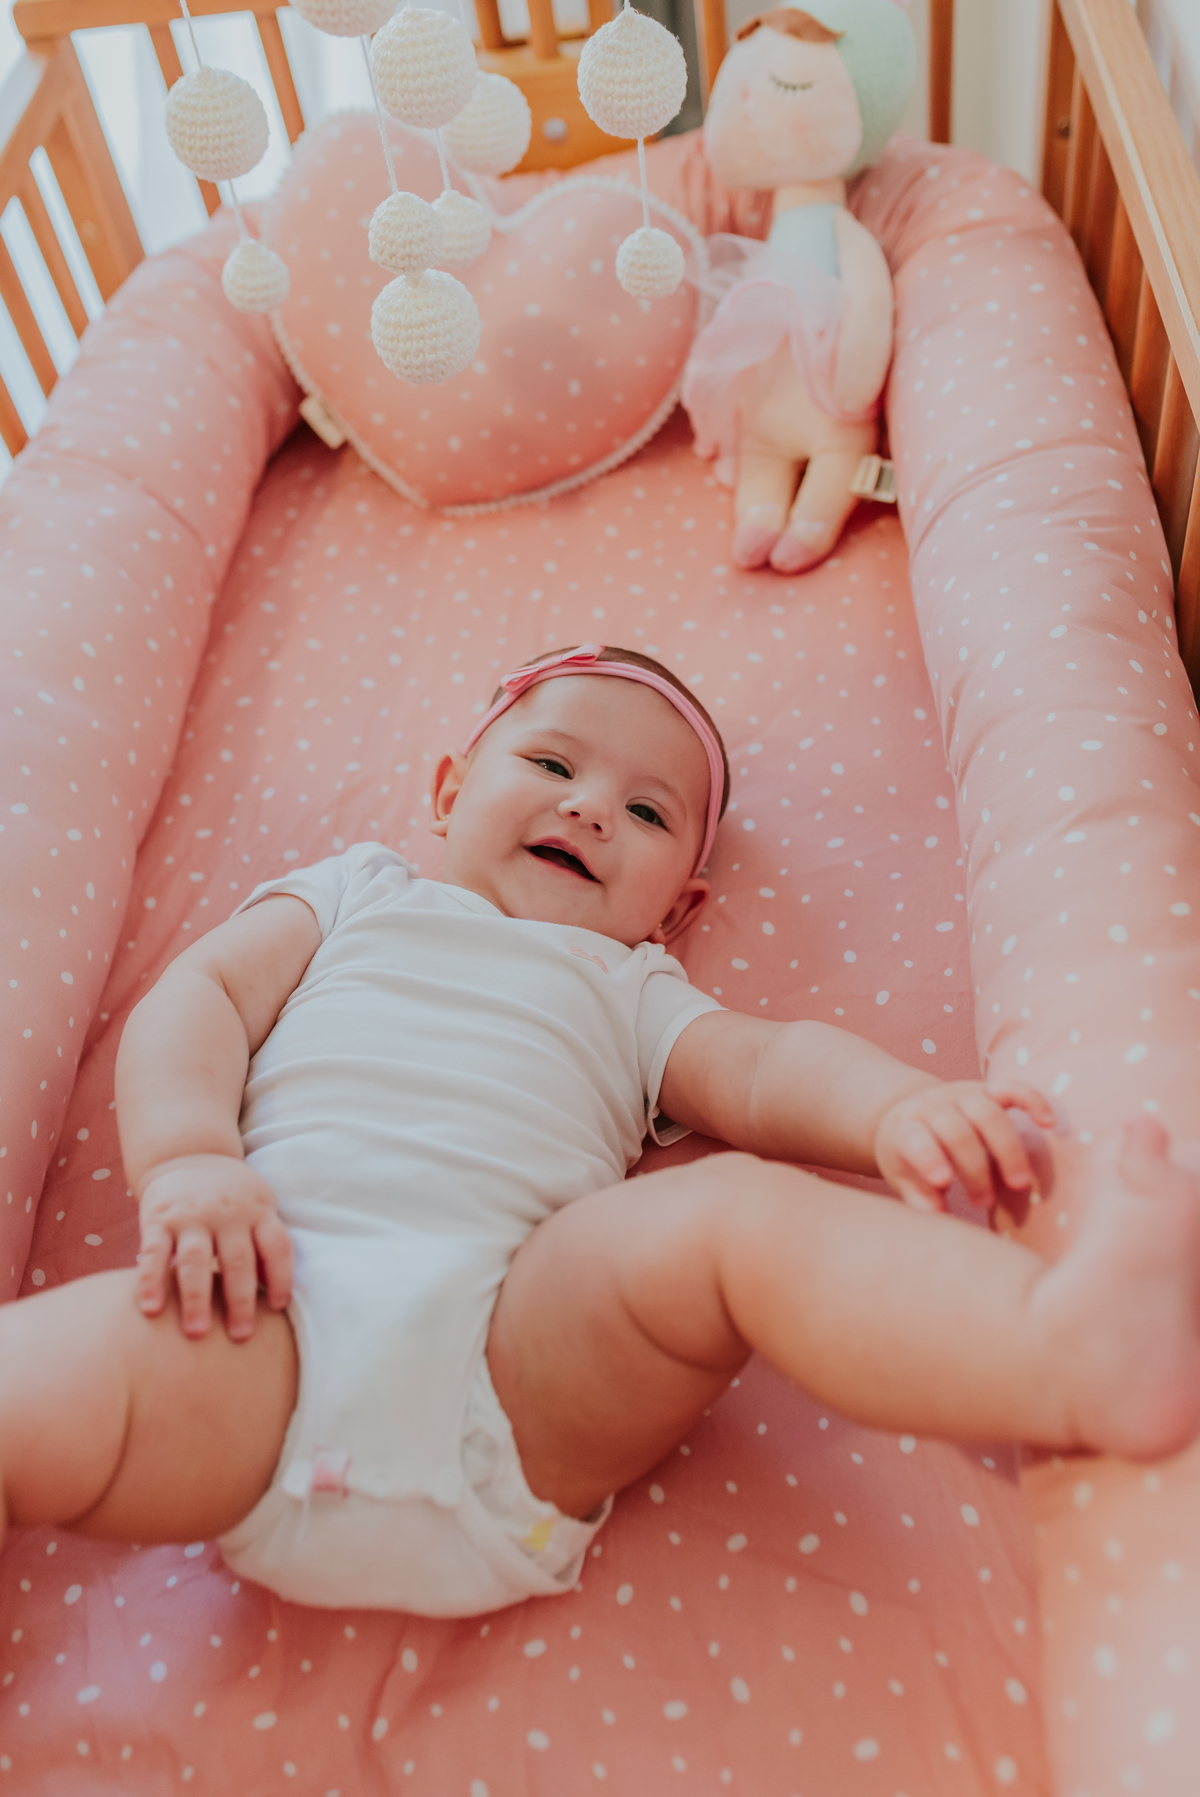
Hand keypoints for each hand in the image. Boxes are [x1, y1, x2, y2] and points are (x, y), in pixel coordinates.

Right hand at [137, 1155, 292, 1340]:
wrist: (187, 1153)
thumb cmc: (232, 1195)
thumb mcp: (258, 1205)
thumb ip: (265, 1243)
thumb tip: (279, 1298)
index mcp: (258, 1210)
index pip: (276, 1246)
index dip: (281, 1276)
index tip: (277, 1307)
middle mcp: (227, 1212)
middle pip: (238, 1259)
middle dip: (240, 1300)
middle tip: (240, 1335)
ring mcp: (191, 1216)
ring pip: (196, 1260)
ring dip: (196, 1298)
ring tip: (196, 1333)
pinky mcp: (158, 1218)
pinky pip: (154, 1253)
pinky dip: (151, 1281)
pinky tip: (151, 1309)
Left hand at [874, 1081, 1054, 1211]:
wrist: (910, 1116)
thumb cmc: (908, 1157)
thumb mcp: (903, 1177)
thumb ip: (919, 1197)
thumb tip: (939, 1216)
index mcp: (907, 1129)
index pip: (916, 1139)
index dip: (930, 1158)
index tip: (944, 1183)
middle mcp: (934, 1107)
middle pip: (958, 1132)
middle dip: (975, 1169)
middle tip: (984, 1203)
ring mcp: (961, 1095)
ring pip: (988, 1112)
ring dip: (1007, 1149)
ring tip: (1019, 1184)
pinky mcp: (986, 1090)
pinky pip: (1011, 1088)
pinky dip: (1032, 1101)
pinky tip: (1049, 1123)